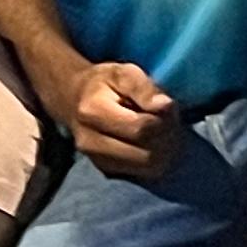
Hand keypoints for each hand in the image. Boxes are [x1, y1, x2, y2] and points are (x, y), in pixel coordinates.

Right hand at [71, 55, 183, 180]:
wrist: (74, 100)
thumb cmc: (103, 83)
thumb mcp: (122, 73)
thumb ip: (144, 87)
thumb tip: (165, 106)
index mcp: (92, 112)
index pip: (141, 129)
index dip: (164, 119)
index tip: (168, 106)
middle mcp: (90, 142)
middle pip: (146, 155)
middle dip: (168, 139)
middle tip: (172, 122)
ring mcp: (97, 160)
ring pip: (148, 168)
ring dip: (166, 153)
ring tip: (165, 133)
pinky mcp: (106, 170)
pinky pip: (144, 173)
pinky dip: (157, 160)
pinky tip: (155, 143)